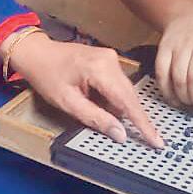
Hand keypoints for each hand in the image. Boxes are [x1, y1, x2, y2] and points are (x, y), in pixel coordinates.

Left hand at [8, 32, 165, 147]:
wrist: (36, 52)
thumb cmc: (46, 75)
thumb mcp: (67, 102)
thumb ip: (95, 118)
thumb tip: (120, 134)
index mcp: (99, 68)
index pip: (127, 101)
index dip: (143, 124)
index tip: (157, 141)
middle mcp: (110, 60)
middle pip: (129, 96)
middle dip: (132, 118)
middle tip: (142, 138)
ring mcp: (110, 57)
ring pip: (124, 91)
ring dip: (117, 107)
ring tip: (92, 108)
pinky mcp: (107, 60)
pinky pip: (117, 84)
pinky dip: (112, 98)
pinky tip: (95, 101)